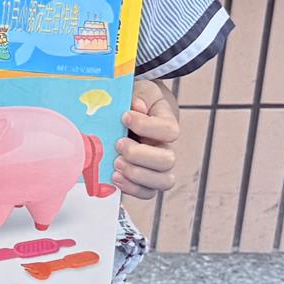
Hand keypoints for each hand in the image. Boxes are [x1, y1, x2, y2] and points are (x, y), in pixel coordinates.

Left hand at [115, 77, 178, 199]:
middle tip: (118, 144)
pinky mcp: (144, 180)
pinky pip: (147, 192)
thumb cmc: (137, 102)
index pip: (169, 131)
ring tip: (116, 163)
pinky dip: (131, 188)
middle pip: (167, 161)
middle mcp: (166, 148)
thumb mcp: (139, 90)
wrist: (132, 113)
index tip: (125, 116)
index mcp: (167, 125)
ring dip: (137, 175)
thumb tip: (137, 106)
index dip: (147, 126)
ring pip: (163, 181)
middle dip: (139, 155)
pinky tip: (115, 176)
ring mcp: (157, 167)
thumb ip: (140, 95)